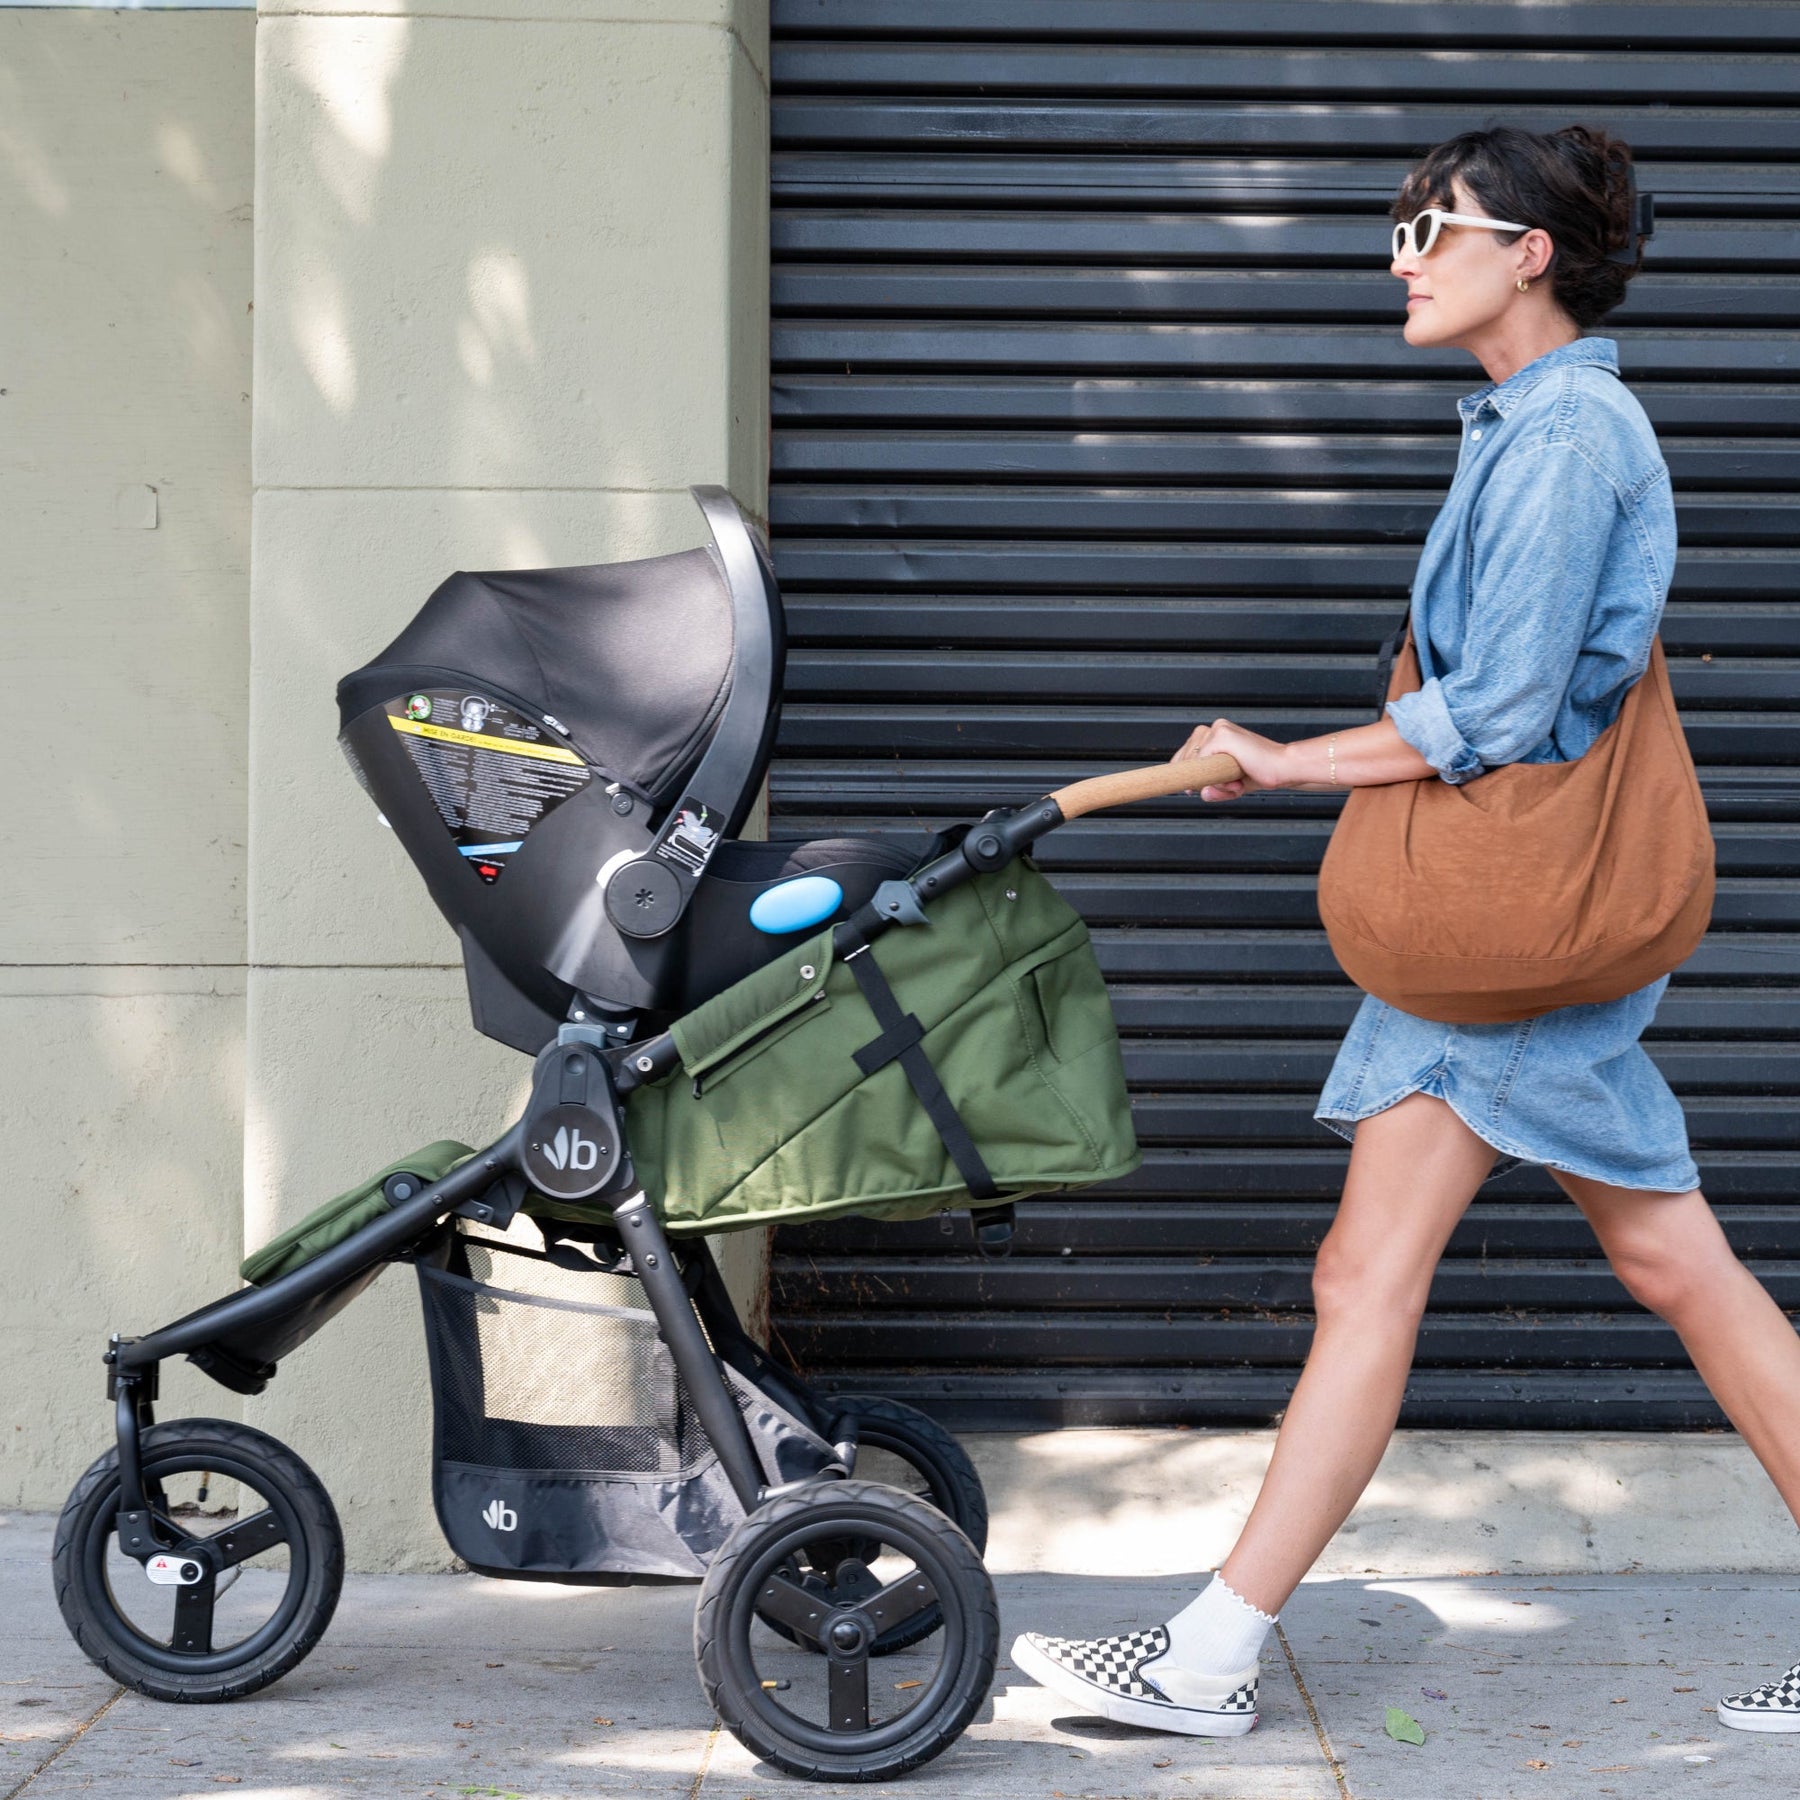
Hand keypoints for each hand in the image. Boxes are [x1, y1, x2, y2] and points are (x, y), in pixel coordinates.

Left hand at [1172, 717, 1291, 801]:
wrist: (1284, 768)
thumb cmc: (1261, 772)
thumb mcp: (1232, 784)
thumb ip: (1215, 789)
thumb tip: (1203, 793)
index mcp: (1216, 734)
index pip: (1186, 752)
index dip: (1185, 771)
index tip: (1189, 787)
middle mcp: (1215, 727)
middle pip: (1185, 757)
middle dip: (1199, 778)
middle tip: (1228, 785)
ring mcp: (1218, 729)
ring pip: (1194, 762)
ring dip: (1211, 779)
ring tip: (1235, 782)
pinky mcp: (1222, 735)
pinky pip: (1204, 763)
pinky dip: (1216, 778)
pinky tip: (1235, 780)